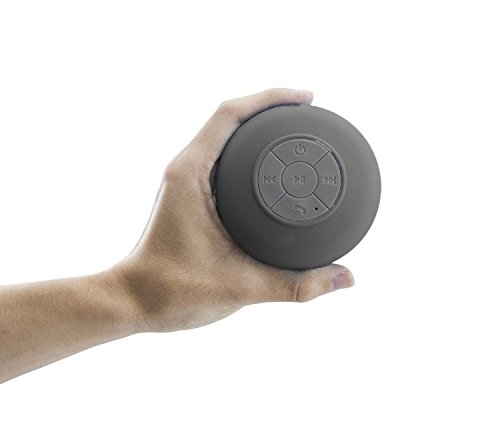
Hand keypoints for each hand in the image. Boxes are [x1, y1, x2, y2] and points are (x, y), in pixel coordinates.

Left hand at [114, 88, 354, 332]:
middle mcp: (185, 168)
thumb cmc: (171, 290)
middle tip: (309, 112)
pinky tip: (269, 164)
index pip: (231, 114)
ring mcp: (185, 178)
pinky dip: (247, 149)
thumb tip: (344, 278)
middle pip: (230, 116)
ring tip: (294, 128)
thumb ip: (297, 285)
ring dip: (257, 125)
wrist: (133, 301)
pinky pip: (221, 155)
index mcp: (190, 174)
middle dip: (271, 107)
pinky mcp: (190, 192)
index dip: (271, 98)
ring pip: (224, 134)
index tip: (308, 100)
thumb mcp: (241, 287)